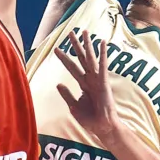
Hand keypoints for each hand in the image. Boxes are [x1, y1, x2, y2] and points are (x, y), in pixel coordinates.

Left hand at [53, 28, 121, 145]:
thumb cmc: (90, 119)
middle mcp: (90, 79)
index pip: (71, 67)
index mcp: (83, 84)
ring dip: (88, 45)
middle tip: (70, 32)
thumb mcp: (73, 106)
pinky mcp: (104, 82)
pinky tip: (102, 43)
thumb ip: (66, 94)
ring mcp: (97, 79)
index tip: (56, 49)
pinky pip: (103, 66)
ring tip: (84, 32)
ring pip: (90, 58)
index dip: (64, 58)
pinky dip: (103, 54)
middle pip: (81, 58)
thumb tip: (58, 83)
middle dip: (76, 45)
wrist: (101, 127)